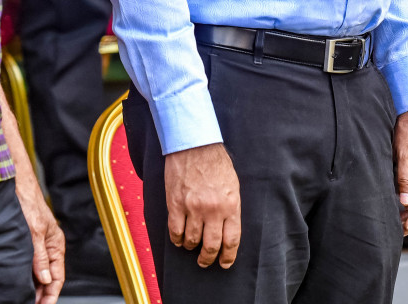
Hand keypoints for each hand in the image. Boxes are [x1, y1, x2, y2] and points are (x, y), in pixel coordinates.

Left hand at [15, 174, 65, 303]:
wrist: (14, 183)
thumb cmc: (28, 200)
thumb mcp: (34, 231)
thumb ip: (40, 256)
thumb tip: (44, 279)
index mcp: (56, 244)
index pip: (57, 277)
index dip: (51, 295)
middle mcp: (48, 246)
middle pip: (48, 277)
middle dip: (42, 294)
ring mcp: (37, 244)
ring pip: (38, 272)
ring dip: (33, 286)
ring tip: (23, 298)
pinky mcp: (26, 241)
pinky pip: (29, 263)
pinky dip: (26, 275)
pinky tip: (18, 282)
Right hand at [164, 142, 240, 269]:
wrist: (195, 144)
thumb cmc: (216, 162)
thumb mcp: (233, 185)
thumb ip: (231, 208)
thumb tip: (227, 229)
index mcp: (231, 205)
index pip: (231, 240)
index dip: (228, 256)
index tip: (224, 263)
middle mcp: (213, 210)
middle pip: (211, 246)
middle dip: (208, 258)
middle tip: (205, 261)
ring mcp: (193, 208)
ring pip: (191, 240)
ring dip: (191, 247)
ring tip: (191, 246)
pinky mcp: (176, 204)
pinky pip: (175, 231)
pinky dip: (176, 239)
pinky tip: (178, 239)